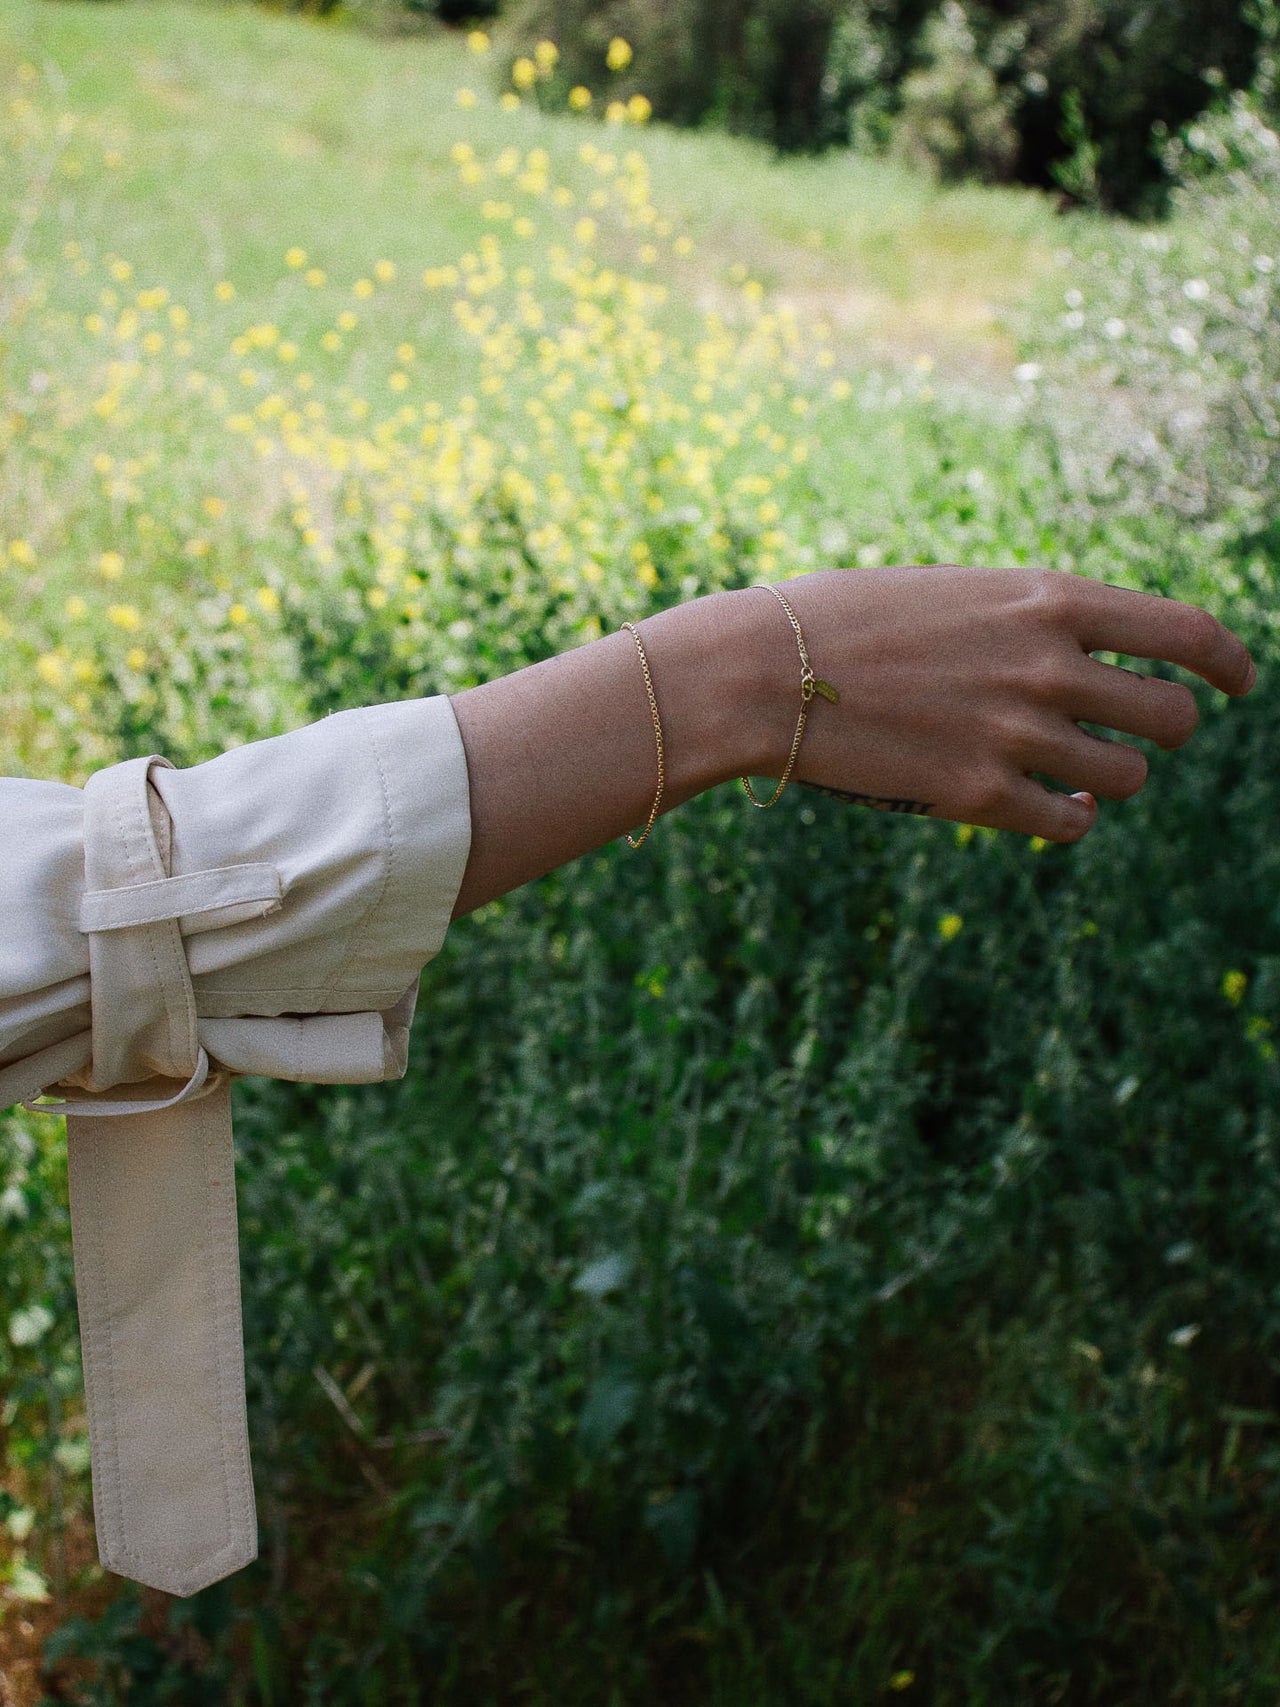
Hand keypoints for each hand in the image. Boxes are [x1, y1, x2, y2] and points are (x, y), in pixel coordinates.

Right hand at [777, 567, 1255, 841]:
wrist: (762, 672)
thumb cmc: (844, 620)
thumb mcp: (955, 591)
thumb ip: (1028, 619)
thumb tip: (1083, 654)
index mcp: (1046, 599)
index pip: (1184, 631)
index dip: (1228, 660)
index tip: (1240, 681)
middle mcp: (1047, 665)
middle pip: (1170, 717)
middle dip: (1162, 729)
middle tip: (1129, 733)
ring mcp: (1016, 733)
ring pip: (1126, 777)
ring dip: (1110, 776)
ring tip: (1071, 768)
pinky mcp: (978, 796)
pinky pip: (1071, 821)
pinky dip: (1073, 816)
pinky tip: (1051, 805)